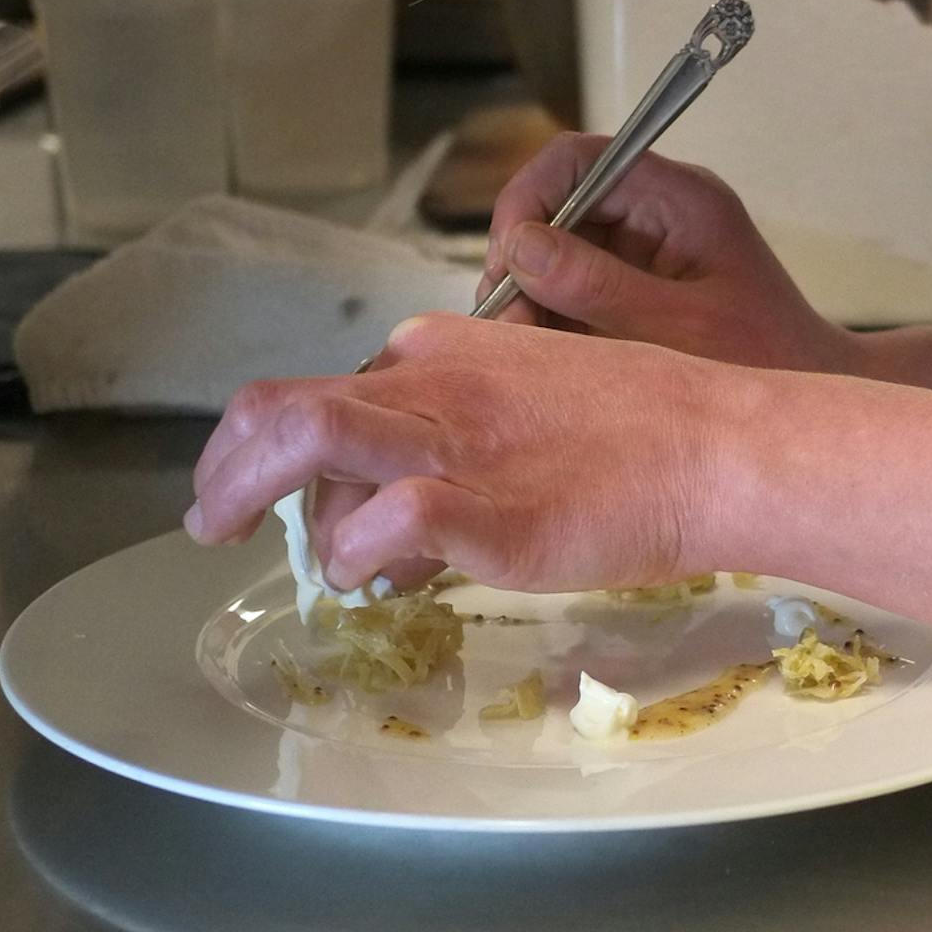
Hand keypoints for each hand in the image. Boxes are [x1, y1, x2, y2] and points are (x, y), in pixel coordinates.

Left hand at [183, 315, 743, 594]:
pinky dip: (355, 555)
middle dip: (226, 472)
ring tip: (294, 565)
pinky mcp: (485, 510)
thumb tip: (401, 491)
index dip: (276, 448)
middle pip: (282, 409)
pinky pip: (380, 524)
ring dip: (260, 506)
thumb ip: (458, 425)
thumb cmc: (645, 431)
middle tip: (212, 524)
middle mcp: (429, 384)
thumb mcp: (532, 396)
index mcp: (440, 352)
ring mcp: (453, 444)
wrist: (719, 448)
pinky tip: (373, 579)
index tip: (266, 488)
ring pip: (307, 440)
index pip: (323, 391)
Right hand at [482, 135, 859, 375]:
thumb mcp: (682, 329)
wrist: (809, 408)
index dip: (528, 198)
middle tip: (506, 323)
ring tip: (525, 351)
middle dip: (519, 260)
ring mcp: (640, 252)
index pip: (579, 160)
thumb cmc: (768, 362)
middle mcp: (654, 213)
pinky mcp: (630, 292)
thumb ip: (600, 287)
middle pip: (555, 206)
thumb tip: (521, 247)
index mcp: (679, 199)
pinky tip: (545, 360)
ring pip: (552, 253)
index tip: (507, 261)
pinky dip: (547, 322)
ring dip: (527, 297)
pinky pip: (568, 292)